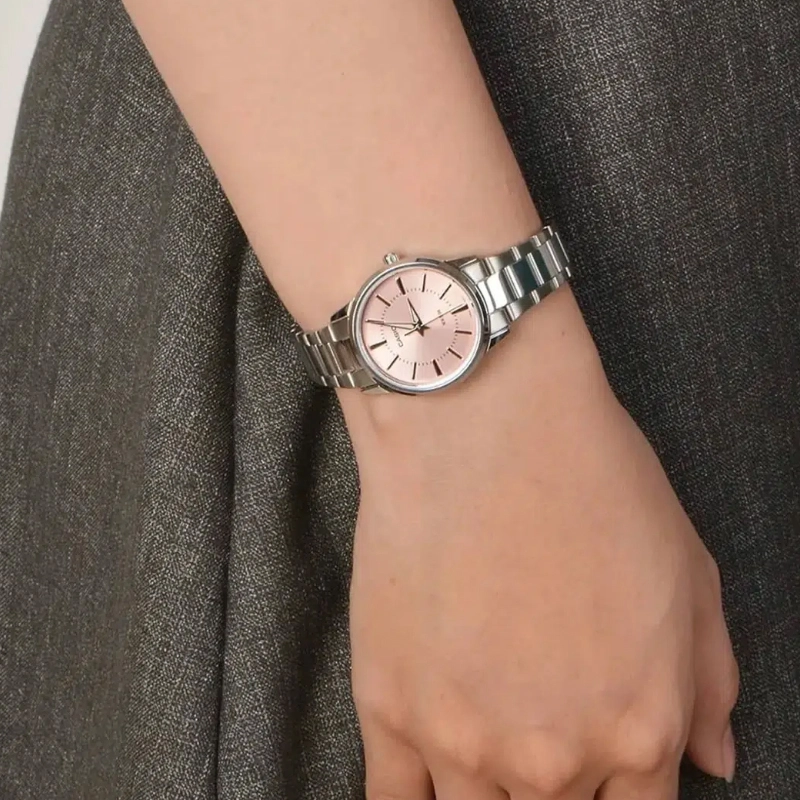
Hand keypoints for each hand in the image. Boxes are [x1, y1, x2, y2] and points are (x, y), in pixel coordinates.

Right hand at [341, 289, 738, 799]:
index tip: (596, 760)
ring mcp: (461, 740)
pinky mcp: (388, 708)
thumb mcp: (687, 570)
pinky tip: (427, 778)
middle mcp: (551, 758)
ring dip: (487, 790)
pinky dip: (414, 799)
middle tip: (533, 726)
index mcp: (637, 730)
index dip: (620, 788)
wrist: (481, 426)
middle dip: (555, 786)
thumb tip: (714, 758)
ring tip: (482, 737)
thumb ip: (709, 681)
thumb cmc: (587, 480)